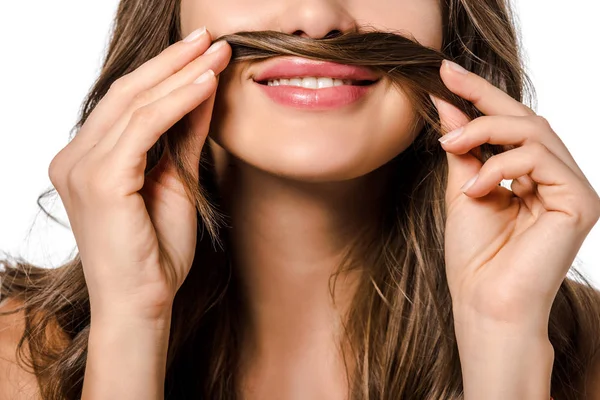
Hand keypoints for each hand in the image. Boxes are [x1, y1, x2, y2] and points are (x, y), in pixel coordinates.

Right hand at [48, 28, 230, 320]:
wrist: (144, 303)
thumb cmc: (157, 252)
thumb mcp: (175, 181)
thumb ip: (183, 136)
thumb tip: (202, 91)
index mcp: (87, 160)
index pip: (126, 103)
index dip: (164, 72)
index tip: (201, 50)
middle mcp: (74, 159)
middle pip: (126, 94)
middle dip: (172, 62)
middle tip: (209, 37)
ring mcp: (80, 168)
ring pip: (134, 105)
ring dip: (179, 75)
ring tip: (216, 53)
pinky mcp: (99, 182)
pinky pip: (142, 127)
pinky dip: (177, 102)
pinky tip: (205, 83)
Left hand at [431, 60, 599, 333]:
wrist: (484, 304)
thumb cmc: (474, 257)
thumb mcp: (462, 188)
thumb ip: (462, 147)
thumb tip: (448, 102)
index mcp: (532, 178)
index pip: (511, 125)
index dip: (481, 94)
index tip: (447, 71)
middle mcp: (558, 180)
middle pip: (526, 120)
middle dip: (483, 98)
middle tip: (445, 82)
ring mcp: (573, 190)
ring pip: (534, 133)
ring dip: (484, 131)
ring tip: (450, 146)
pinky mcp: (580, 202)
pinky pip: (540, 159)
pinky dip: (500, 165)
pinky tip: (474, 187)